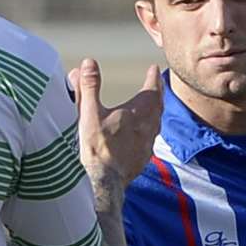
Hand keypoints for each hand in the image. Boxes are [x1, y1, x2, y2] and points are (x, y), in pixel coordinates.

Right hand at [70, 58, 162, 206]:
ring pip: (156, 123)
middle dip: (157, 93)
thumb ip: (89, 86)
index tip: (154, 68)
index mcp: (137, 113)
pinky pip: (151, 140)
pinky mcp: (143, 159)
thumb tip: (89, 63)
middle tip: (157, 84)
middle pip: (157, 106)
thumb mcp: (88, 112)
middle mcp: (148, 127)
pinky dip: (149, 131)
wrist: (104, 182)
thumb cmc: (96, 147)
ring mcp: (147, 144)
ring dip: (155, 112)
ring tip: (152, 107)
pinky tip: (144, 135)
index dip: (152, 78)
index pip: (151, 89)